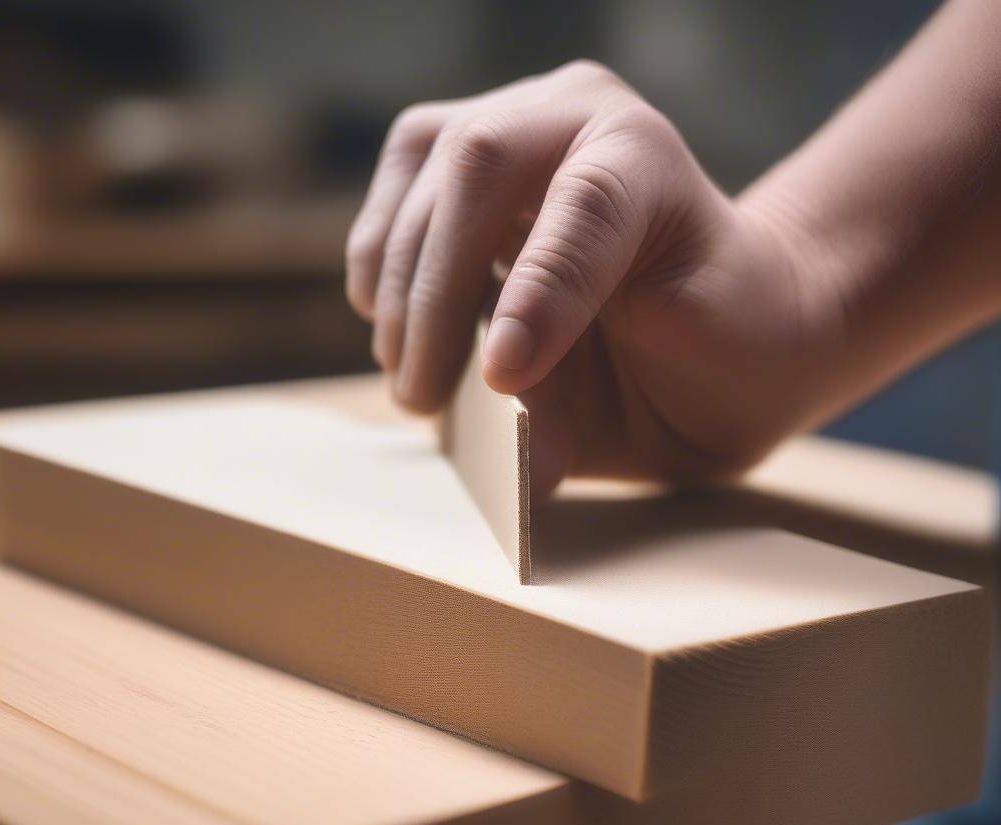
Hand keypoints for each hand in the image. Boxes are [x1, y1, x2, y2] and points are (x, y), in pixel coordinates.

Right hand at [345, 61, 843, 497]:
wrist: (721, 323)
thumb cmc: (720, 345)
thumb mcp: (684, 373)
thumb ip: (595, 385)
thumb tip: (500, 427)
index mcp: (645, 155)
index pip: (587, 203)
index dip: (536, 289)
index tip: (502, 378)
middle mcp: (574, 118)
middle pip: (475, 166)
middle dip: (434, 296)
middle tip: (424, 397)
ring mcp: (512, 130)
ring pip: (420, 173)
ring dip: (401, 287)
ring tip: (412, 376)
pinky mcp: (460, 168)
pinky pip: (398, 196)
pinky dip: (382, 265)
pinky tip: (395, 324)